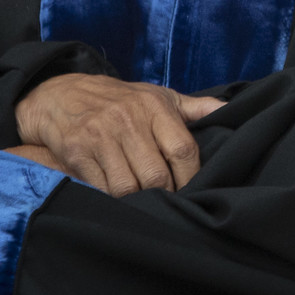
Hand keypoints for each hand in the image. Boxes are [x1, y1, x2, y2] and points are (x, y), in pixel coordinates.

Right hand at [15, 74, 224, 195]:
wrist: (62, 95)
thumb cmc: (122, 100)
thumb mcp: (160, 96)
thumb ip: (196, 107)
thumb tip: (232, 109)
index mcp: (155, 108)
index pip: (183, 150)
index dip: (191, 176)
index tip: (193, 188)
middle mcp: (128, 122)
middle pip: (156, 175)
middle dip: (164, 193)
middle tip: (167, 199)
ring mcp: (101, 138)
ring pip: (128, 187)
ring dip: (137, 199)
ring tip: (143, 199)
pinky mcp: (77, 154)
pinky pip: (100, 188)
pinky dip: (111, 197)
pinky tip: (117, 194)